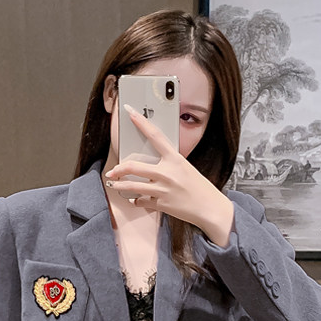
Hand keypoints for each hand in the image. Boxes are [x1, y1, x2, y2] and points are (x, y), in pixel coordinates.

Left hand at [105, 105, 233, 244]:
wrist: (209, 207)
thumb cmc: (199, 187)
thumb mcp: (185, 168)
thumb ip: (169, 164)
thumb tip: (152, 164)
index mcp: (175, 159)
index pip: (155, 136)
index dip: (142, 123)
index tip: (131, 113)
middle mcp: (167, 173)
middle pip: (134, 167)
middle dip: (118, 169)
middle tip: (112, 171)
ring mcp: (163, 189)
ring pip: (133, 186)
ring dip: (120, 186)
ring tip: (114, 184)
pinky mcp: (161, 204)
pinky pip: (142, 201)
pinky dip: (137, 201)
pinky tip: (135, 199)